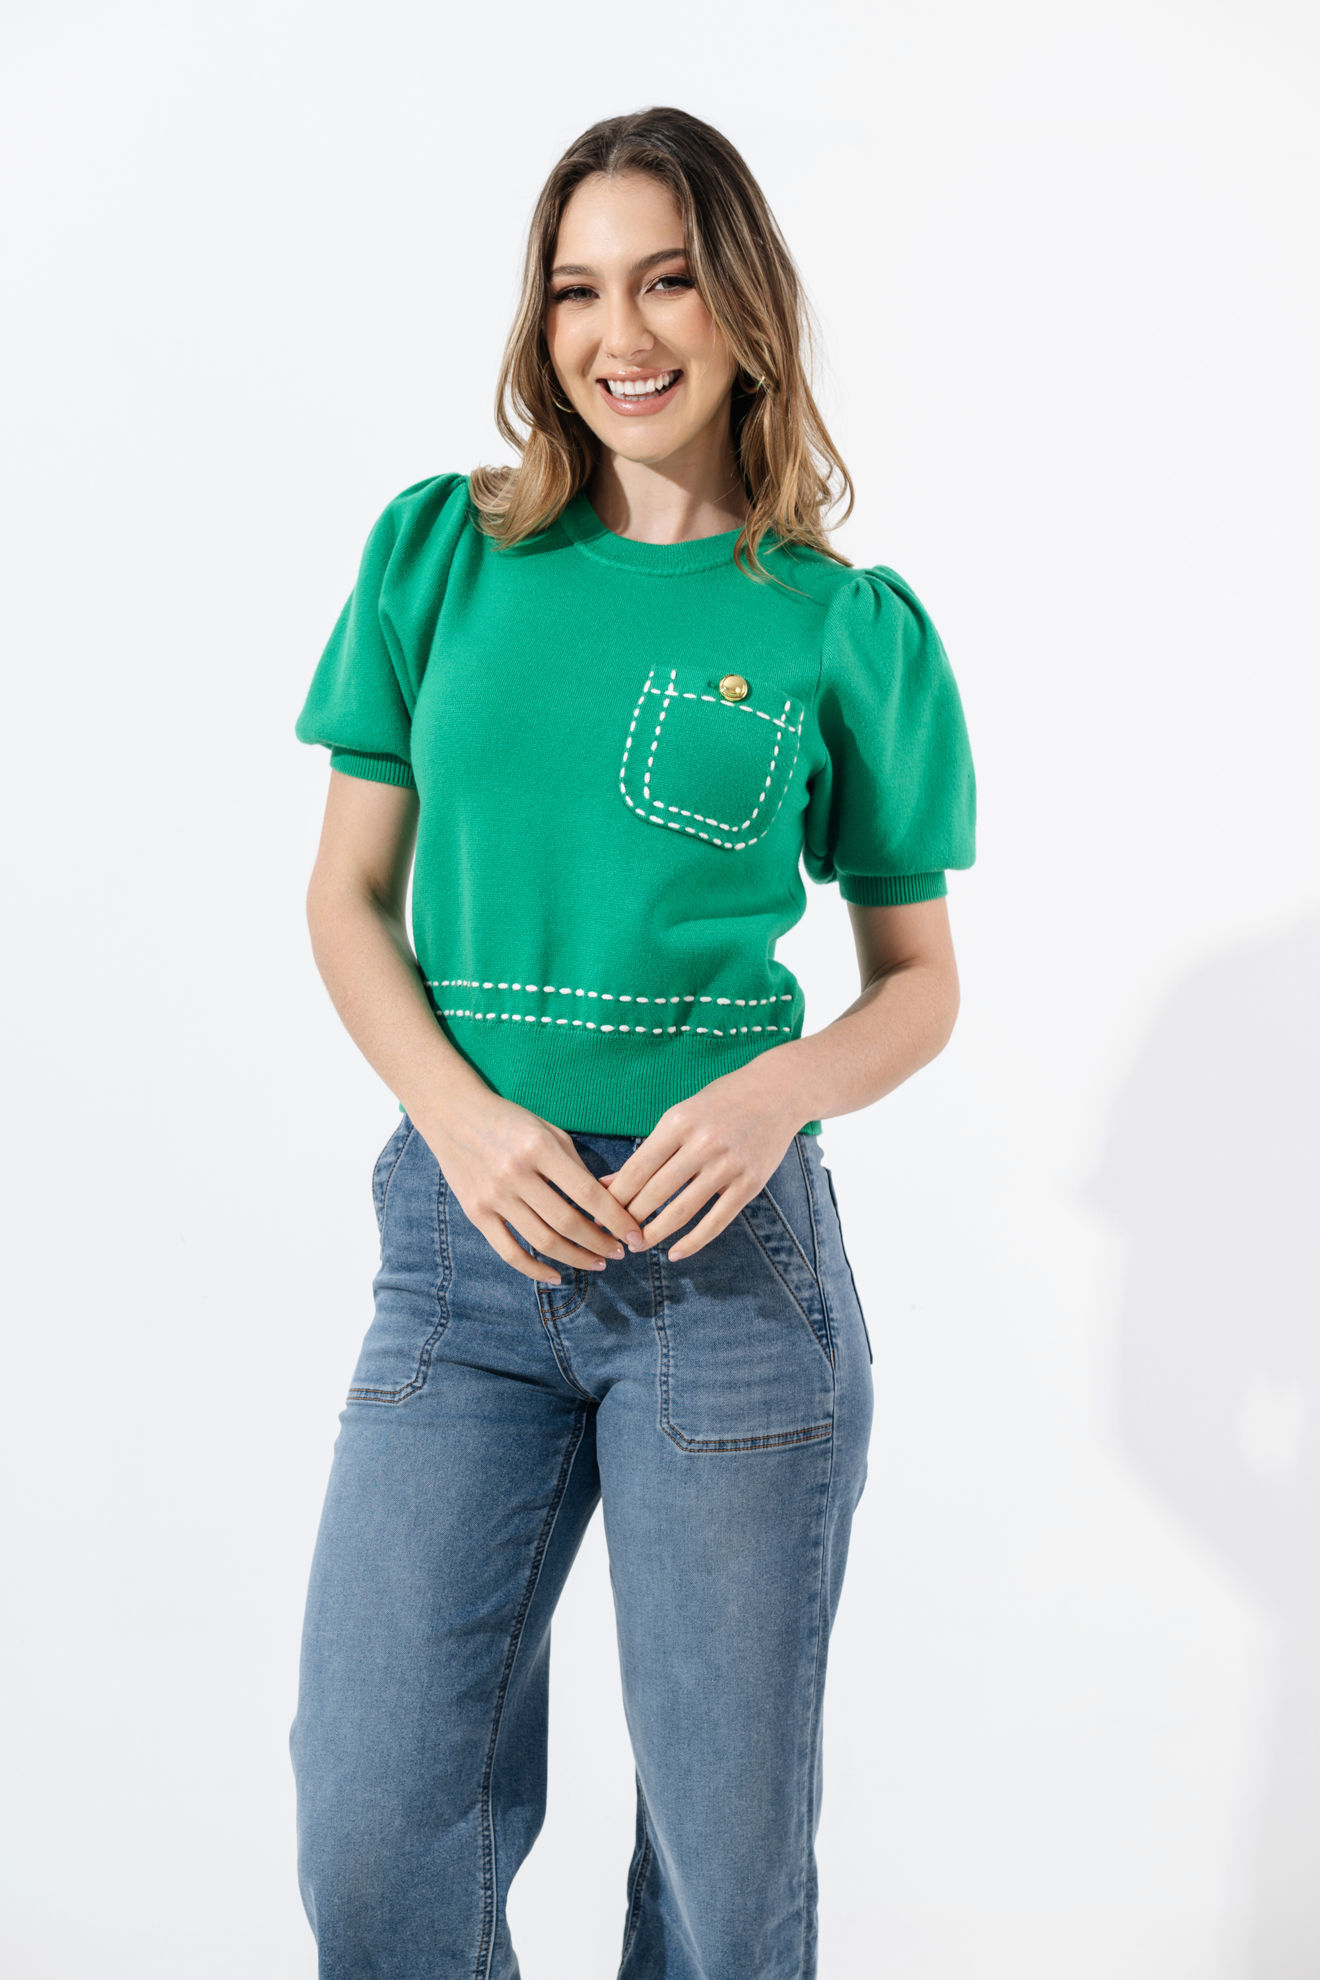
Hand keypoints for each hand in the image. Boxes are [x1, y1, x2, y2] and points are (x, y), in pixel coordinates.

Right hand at [414, 1098, 645, 1286]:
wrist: (453, 1114)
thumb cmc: (510, 1120)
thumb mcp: (549, 1131)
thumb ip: (575, 1167)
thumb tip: (607, 1206)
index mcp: (539, 1148)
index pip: (588, 1193)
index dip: (616, 1219)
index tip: (635, 1236)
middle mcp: (516, 1173)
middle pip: (568, 1222)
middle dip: (600, 1243)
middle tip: (619, 1253)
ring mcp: (494, 1196)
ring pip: (543, 1241)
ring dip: (575, 1258)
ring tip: (597, 1263)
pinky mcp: (476, 1212)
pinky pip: (509, 1251)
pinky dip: (534, 1269)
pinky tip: (556, 1276)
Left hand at [595, 1072, 805, 1262]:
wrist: (777, 1091)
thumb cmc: (720, 1102)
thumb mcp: (680, 1116)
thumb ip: (648, 1151)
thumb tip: (609, 1184)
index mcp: (678, 1122)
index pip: (636, 1168)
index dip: (615, 1196)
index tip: (600, 1214)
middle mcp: (702, 1143)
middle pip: (655, 1193)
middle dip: (630, 1219)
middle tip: (615, 1235)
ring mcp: (729, 1165)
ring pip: (681, 1211)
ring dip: (655, 1234)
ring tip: (639, 1245)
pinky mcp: (750, 1183)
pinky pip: (716, 1221)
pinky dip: (692, 1242)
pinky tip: (675, 1253)